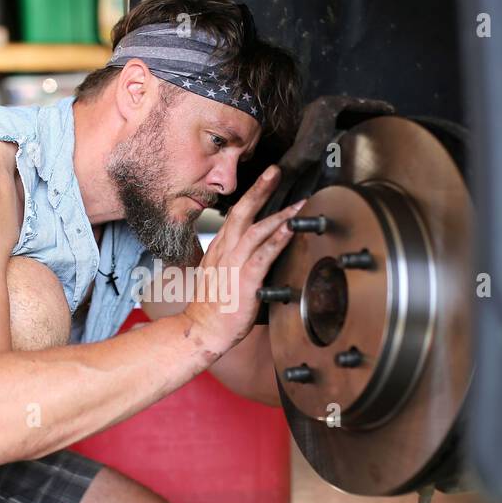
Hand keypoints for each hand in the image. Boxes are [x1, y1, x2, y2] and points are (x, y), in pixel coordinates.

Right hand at [183, 164, 304, 351]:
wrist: (202, 331)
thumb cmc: (214, 309)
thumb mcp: (220, 276)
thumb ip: (233, 260)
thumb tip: (253, 252)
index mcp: (219, 249)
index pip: (235, 216)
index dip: (251, 196)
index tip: (265, 181)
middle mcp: (225, 251)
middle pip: (242, 212)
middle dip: (260, 189)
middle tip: (276, 171)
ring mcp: (233, 264)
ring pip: (255, 229)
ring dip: (279, 214)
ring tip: (299, 202)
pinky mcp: (244, 279)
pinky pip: (262, 254)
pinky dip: (278, 239)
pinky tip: (291, 229)